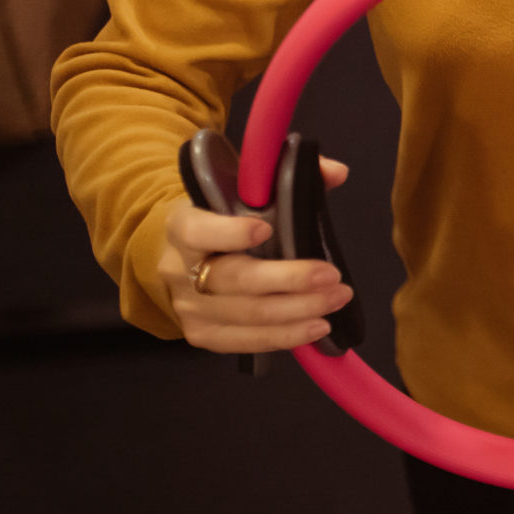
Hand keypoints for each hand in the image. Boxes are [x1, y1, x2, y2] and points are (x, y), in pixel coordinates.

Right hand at [159, 154, 354, 353]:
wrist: (180, 253)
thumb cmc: (221, 215)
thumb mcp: (240, 188)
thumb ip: (285, 176)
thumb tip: (336, 172)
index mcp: (182, 224)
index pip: (198, 231)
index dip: (229, 233)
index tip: (266, 230)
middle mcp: (178, 269)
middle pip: (233, 280)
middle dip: (287, 280)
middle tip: (331, 276)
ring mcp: (187, 306)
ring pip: (244, 315)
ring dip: (296, 311)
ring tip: (336, 300)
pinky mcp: (200, 333)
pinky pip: (243, 341)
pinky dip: (283, 336)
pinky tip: (316, 327)